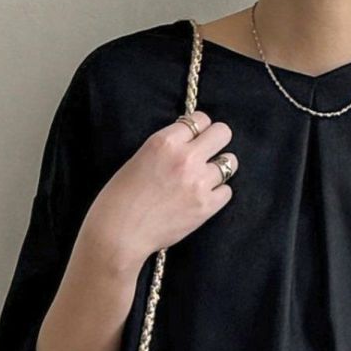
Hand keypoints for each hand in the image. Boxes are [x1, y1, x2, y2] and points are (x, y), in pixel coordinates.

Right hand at [82, 111, 237, 272]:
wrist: (121, 232)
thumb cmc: (122, 196)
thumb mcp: (141, 157)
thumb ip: (168, 148)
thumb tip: (189, 144)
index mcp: (165, 141)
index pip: (200, 119)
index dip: (200, 129)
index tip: (196, 138)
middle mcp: (185, 157)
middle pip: (223, 133)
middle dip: (217, 141)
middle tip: (209, 153)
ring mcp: (198, 182)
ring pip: (230, 163)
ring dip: (220, 169)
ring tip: (206, 178)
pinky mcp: (205, 207)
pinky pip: (227, 192)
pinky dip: (218, 194)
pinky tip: (204, 198)